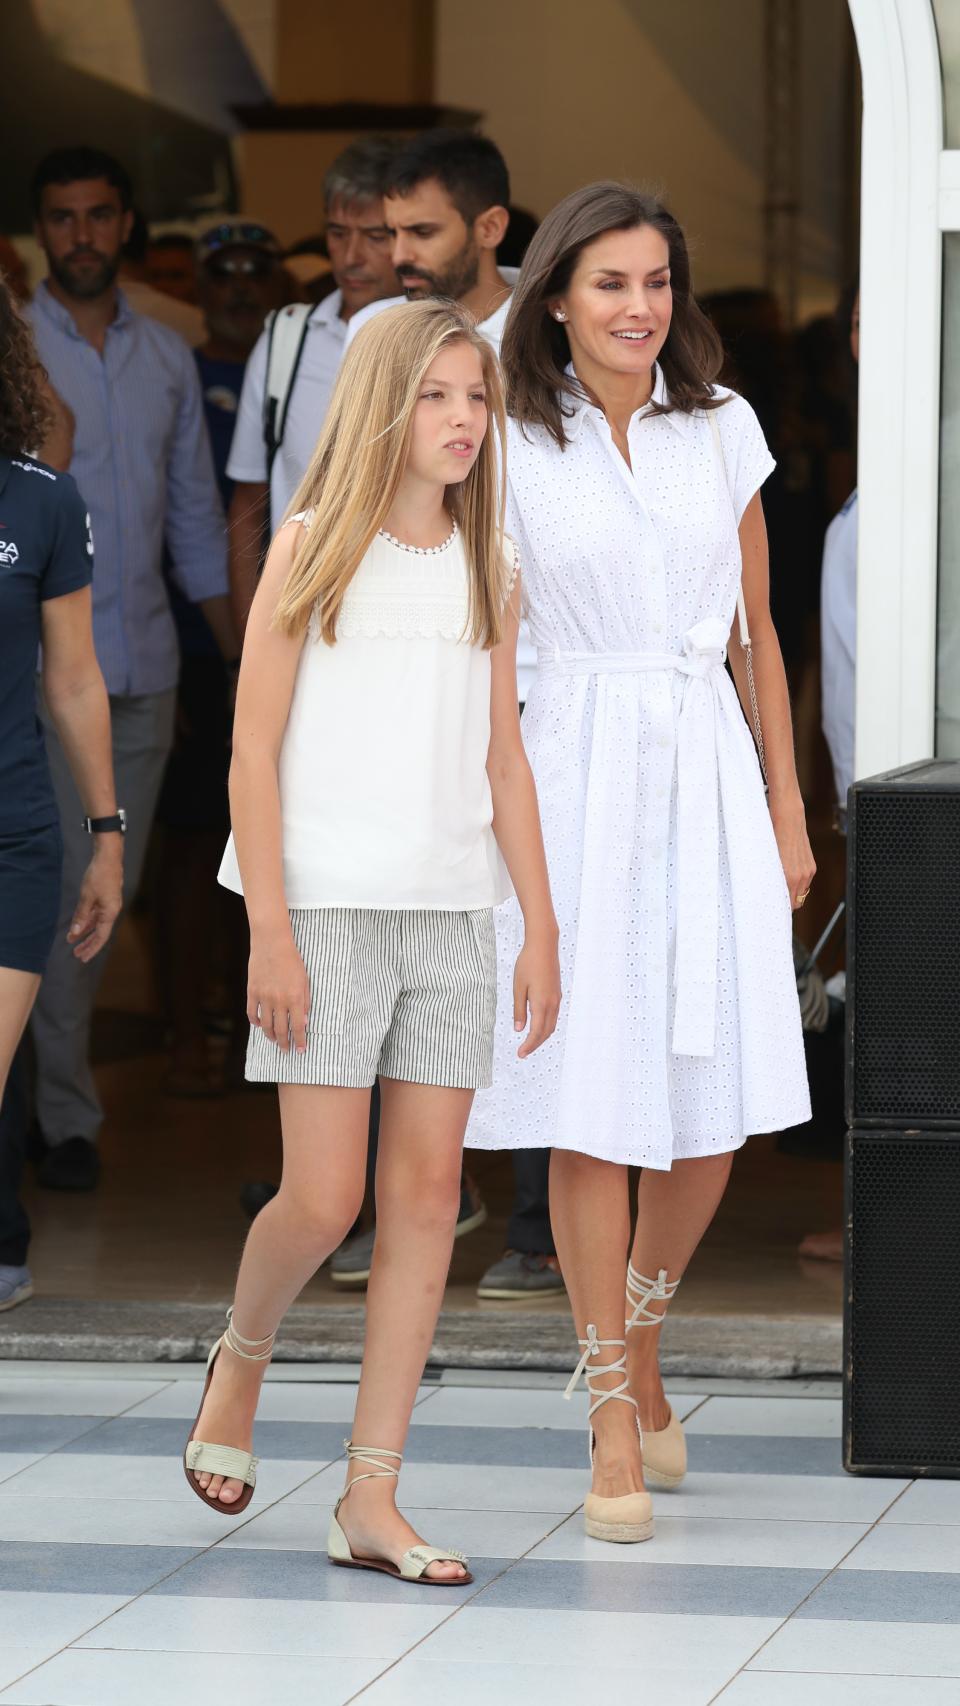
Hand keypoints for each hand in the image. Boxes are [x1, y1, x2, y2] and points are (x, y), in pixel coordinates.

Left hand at [67, 841, 122, 961]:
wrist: (108, 857)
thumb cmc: (99, 876)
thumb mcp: (86, 897)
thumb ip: (81, 916)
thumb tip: (75, 933)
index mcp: (110, 913)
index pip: (100, 937)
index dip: (91, 948)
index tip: (82, 957)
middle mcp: (111, 911)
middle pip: (100, 933)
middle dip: (88, 944)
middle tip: (76, 954)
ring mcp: (109, 905)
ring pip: (97, 924)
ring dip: (86, 932)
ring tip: (74, 941)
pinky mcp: (105, 898)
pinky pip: (96, 914)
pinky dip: (88, 921)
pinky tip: (80, 925)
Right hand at [247, 929, 309, 1051]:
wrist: (272, 943)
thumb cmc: (292, 960)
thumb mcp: (305, 980)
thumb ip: (305, 1002)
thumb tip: (303, 1022)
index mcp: (295, 998)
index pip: (297, 1027)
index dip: (300, 1041)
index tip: (302, 1050)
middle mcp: (279, 1000)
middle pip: (281, 1030)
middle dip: (284, 1044)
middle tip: (286, 1051)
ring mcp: (263, 997)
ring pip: (265, 1025)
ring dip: (270, 1036)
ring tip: (274, 1040)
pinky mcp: (252, 991)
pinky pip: (252, 1013)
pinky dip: (255, 1022)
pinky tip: (259, 1026)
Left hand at [513, 928, 560, 1058]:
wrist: (544, 945)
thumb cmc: (527, 963)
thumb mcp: (518, 987)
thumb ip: (519, 1009)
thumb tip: (519, 1029)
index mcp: (541, 1003)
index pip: (536, 1032)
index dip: (528, 1046)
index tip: (520, 1054)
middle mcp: (552, 1004)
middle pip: (546, 1032)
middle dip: (535, 1044)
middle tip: (522, 1053)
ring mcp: (557, 999)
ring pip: (551, 1025)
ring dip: (541, 1036)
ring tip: (529, 1042)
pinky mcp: (557, 993)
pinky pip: (554, 1016)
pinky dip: (546, 1026)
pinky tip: (537, 1025)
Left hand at [770, 791, 816, 910]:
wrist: (788, 817)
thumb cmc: (773, 834)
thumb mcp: (767, 858)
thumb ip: (769, 876)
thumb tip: (765, 889)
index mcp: (790, 876)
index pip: (789, 904)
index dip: (780, 908)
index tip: (771, 910)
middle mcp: (802, 875)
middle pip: (796, 902)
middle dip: (786, 904)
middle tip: (773, 903)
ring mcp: (808, 870)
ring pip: (801, 894)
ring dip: (792, 894)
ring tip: (779, 892)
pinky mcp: (811, 865)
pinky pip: (805, 883)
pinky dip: (797, 885)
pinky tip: (787, 880)